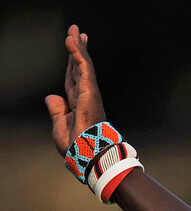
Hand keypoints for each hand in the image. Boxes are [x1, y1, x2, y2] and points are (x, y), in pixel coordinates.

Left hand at [45, 24, 105, 155]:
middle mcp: (85, 95)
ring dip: (78, 46)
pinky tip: (71, 41)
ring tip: (75, 30)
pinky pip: (83, 68)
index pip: (73, 78)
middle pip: (80, 67)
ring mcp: (89, 93)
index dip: (72, 64)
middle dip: (78, 50)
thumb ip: (57, 109)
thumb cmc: (76, 144)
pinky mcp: (90, 91)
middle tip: (78, 33)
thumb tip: (51, 96)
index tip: (73, 51)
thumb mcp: (59, 124)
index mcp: (78, 103)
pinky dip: (77, 53)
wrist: (86, 153)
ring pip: (83, 64)